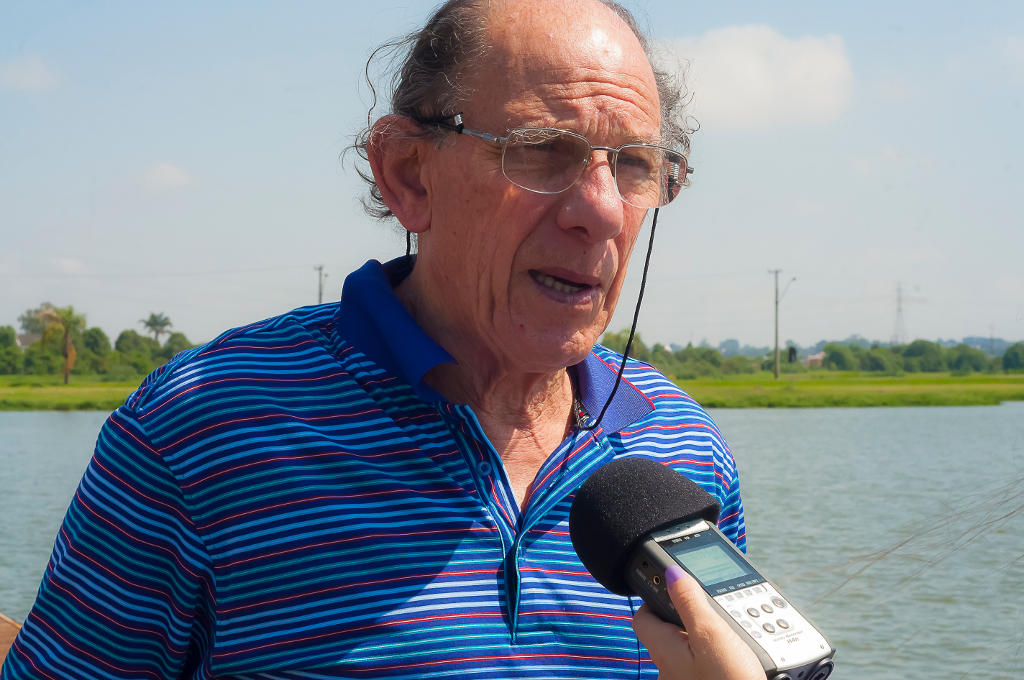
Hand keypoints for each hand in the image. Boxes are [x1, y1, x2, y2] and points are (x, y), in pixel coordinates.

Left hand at [632, 565, 765, 679]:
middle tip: (715, 612)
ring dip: (705, 640)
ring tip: (732, 635)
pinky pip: (701, 667)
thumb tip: (672, 573)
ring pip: (687, 651)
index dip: (656, 599)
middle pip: (667, 633)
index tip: (677, 589)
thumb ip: (690, 601)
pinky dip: (715, 658)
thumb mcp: (713, 633)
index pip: (642, 617)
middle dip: (689, 619)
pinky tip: (736, 658)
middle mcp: (667, 670)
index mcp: (663, 650)